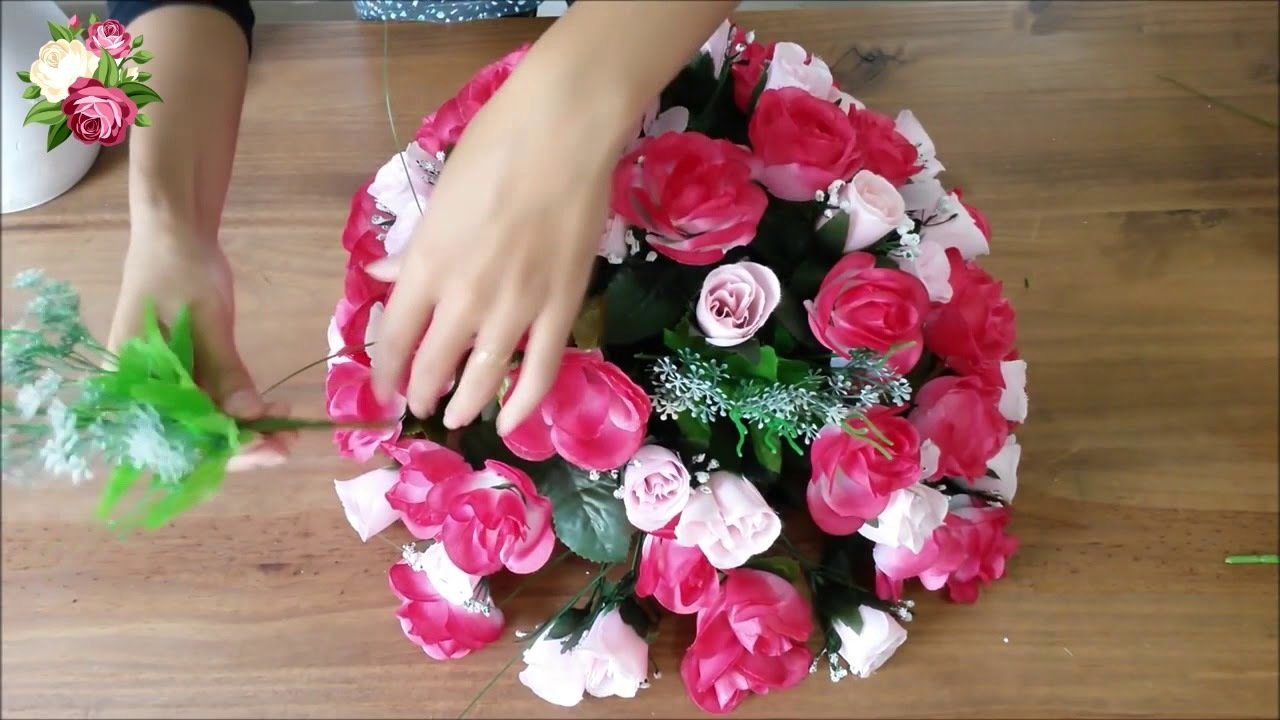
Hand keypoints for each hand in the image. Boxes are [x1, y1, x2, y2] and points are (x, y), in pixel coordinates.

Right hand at [107, 226, 295, 470]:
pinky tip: (272, 413)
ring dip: (246, 432)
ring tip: (289, 430)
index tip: (268, 449)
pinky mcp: (183, 377)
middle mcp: (141, 393)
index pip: (177, 436)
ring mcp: (162, 386)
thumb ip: (224, 372)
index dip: (224, 450)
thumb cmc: (181, 270)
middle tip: (289, 443)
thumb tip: (248, 418)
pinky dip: (241, 413)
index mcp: (131, 382)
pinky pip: (210, 406)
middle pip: (192, 439)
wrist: (174, 235)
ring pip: (205, 426)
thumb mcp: (206, 320)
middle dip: (242, 446)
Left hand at [370, 66, 629, 434]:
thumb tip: (383, 274)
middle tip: (421, 403)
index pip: (395, 337)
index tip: (384, 388)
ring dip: (464, 403)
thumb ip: (414, 247)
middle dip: (421, 392)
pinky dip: (524, 403)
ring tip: (456, 416)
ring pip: (483, 377)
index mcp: (426, 265)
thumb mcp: (439, 197)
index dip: (385, 372)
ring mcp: (515, 308)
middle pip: (433, 365)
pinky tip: (511, 423)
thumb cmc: (494, 147)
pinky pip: (540, 370)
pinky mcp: (561, 308)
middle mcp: (464, 297)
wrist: (562, 133)